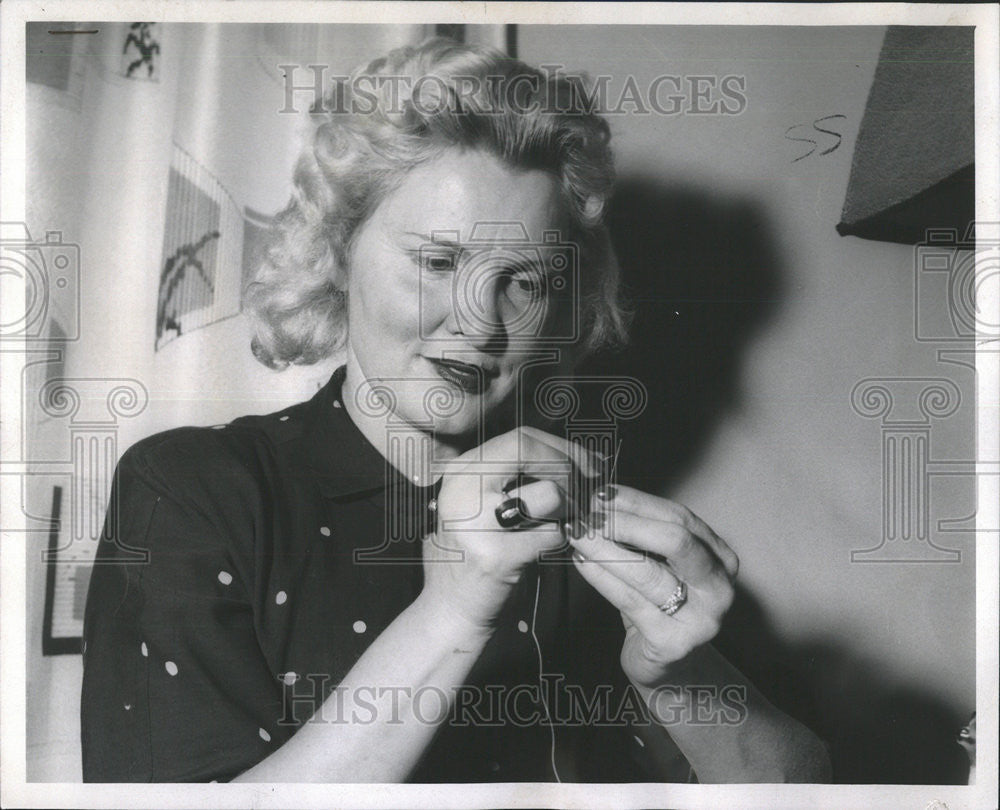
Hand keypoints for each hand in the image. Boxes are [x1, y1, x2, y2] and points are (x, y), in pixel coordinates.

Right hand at [421, 426, 599, 630]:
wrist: (451, 609)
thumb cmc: (480, 551)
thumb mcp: (483, 502)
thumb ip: (517, 475)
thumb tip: (578, 453)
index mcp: (461, 470)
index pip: (521, 438)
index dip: (562, 447)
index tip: (588, 462)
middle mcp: (462, 488)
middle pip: (532, 452)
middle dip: (569, 469)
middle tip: (584, 491)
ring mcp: (476, 522)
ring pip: (550, 494)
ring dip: (566, 512)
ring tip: (554, 527)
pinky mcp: (496, 556)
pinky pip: (553, 535)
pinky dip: (558, 544)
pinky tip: (542, 552)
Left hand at [566, 485, 738, 688]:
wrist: (669, 669)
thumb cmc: (660, 607)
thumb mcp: (661, 565)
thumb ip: (642, 534)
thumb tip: (599, 499)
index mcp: (721, 557)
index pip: (679, 516)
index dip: (637, 502)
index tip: (599, 492)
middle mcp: (720, 586)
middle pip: (674, 539)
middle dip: (626, 522)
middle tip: (587, 513)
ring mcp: (701, 618)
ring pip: (647, 572)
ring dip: (605, 548)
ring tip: (577, 534)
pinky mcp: (673, 642)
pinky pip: (628, 600)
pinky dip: (600, 577)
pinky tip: (580, 562)